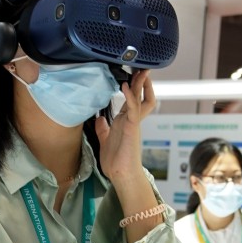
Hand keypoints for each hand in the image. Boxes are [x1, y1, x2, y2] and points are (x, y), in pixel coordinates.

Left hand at [94, 70, 154, 188]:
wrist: (121, 175)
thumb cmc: (116, 161)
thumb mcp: (105, 140)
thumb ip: (103, 128)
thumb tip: (99, 118)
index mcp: (126, 122)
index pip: (133, 100)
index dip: (134, 87)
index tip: (132, 75)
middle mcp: (132, 120)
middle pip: (141, 96)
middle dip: (142, 82)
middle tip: (143, 68)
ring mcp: (133, 124)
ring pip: (140, 99)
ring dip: (141, 85)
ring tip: (140, 71)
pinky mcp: (132, 128)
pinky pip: (133, 109)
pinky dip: (130, 97)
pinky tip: (125, 86)